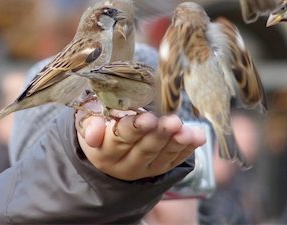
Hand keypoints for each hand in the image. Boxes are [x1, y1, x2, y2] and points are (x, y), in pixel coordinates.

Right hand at [75, 108, 205, 180]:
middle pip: (144, 149)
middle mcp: (125, 164)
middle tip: (172, 121)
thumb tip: (94, 133)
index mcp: (105, 151)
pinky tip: (198, 136)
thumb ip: (90, 124)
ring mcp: (145, 169)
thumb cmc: (99, 121)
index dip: (134, 129)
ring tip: (187, 130)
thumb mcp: (88, 119)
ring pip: (162, 157)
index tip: (148, 118)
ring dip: (177, 142)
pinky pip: (176, 160)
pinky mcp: (161, 168)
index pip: (120, 139)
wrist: (107, 143)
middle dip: (160, 135)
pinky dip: (188, 148)